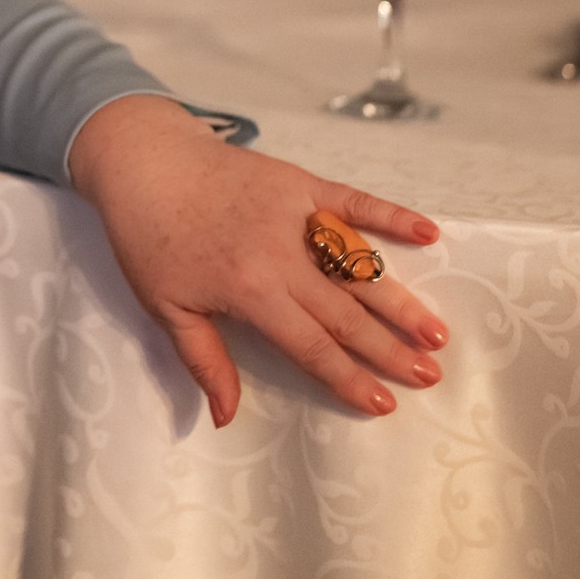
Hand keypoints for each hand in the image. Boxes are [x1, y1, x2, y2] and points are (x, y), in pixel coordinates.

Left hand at [67, 94, 448, 422]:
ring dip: (399, 299)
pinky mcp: (300, 181)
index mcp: (250, 290)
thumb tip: (227, 418)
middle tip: (429, 374)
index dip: (348, 377)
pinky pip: (354, 199)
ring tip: (436, 331)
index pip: (311, 345)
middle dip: (388, 348)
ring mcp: (295, 213)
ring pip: (359, 265)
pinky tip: (430, 231)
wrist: (143, 161)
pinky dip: (392, 215)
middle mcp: (282, 255)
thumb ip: (204, 361)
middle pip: (345, 312)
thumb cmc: (148, 238)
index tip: (384, 403)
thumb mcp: (166, 307)